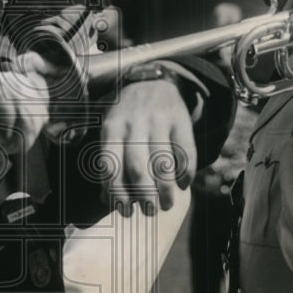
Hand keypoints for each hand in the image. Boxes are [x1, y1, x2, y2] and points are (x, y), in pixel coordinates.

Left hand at [100, 78, 196, 214]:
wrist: (152, 80)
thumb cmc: (126, 116)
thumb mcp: (110, 130)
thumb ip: (109, 162)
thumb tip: (105, 199)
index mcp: (112, 129)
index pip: (111, 166)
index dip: (117, 192)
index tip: (125, 210)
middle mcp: (134, 124)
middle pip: (137, 166)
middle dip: (144, 195)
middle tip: (149, 212)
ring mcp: (158, 121)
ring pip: (163, 162)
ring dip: (166, 189)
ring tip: (167, 204)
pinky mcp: (180, 120)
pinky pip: (186, 150)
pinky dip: (186, 172)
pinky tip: (184, 185)